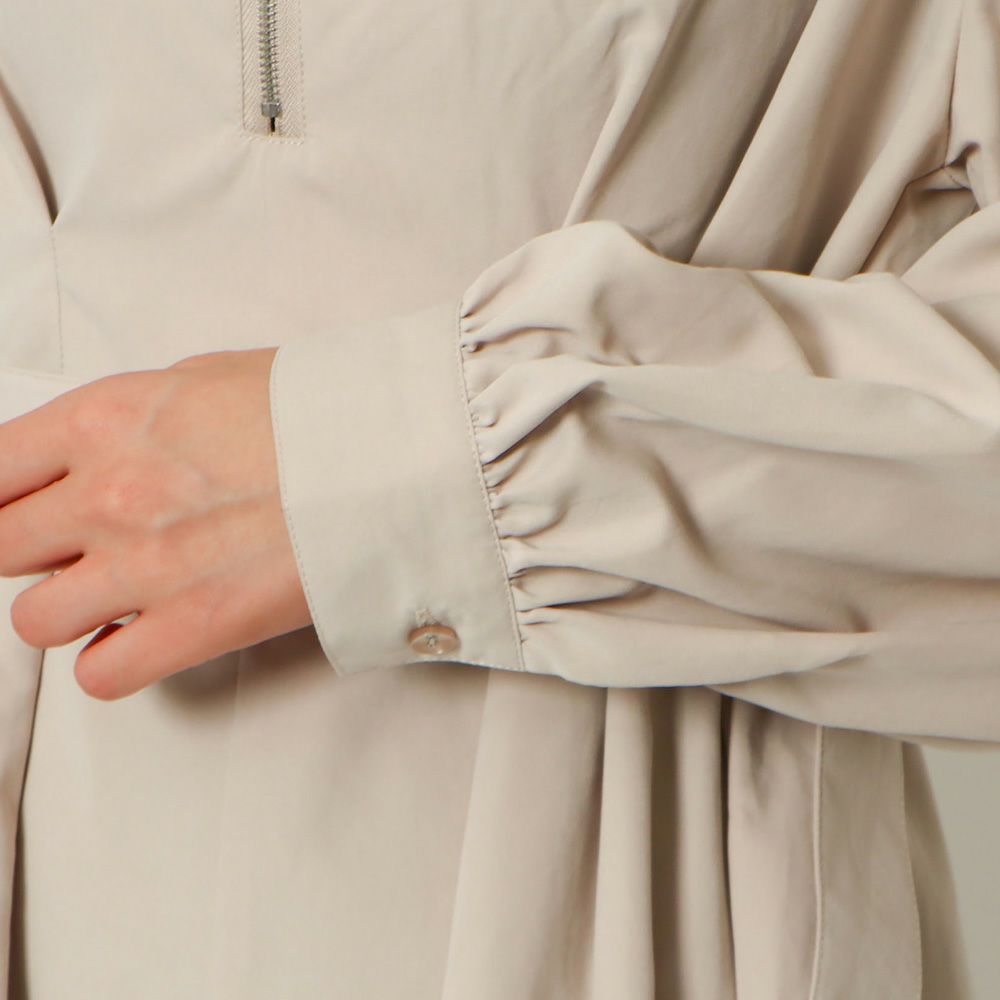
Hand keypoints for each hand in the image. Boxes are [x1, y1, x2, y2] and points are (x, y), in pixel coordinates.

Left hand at [0, 348, 312, 700]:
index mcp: (106, 420)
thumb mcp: (209, 377)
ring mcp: (144, 568)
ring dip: (69, 611)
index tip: (17, 510)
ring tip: (118, 597)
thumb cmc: (320, 410)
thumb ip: (136, 415)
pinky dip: (113, 662)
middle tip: (80, 549)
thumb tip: (109, 444)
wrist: (397, 456)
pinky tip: (146, 637)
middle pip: (0, 548)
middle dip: (33, 551)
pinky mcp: (192, 629)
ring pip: (35, 621)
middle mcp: (108, 494)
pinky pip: (98, 675)